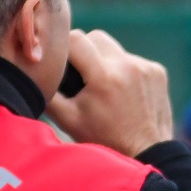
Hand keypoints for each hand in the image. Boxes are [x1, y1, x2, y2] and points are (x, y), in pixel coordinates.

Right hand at [42, 29, 173, 158]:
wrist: (146, 153)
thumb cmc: (104, 139)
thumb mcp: (68, 120)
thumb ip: (48, 93)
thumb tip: (31, 70)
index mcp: (104, 76)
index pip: (75, 39)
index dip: (64, 47)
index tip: (61, 61)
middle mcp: (127, 66)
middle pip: (95, 37)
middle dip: (84, 51)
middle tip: (80, 74)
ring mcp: (146, 67)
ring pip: (114, 48)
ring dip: (104, 60)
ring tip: (102, 86)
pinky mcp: (158, 72)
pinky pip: (133, 59)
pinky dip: (124, 70)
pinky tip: (123, 91)